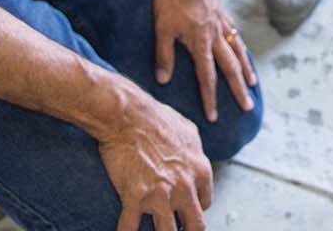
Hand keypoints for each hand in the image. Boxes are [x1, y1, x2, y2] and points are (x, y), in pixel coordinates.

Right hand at [97, 86, 211, 230]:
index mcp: (200, 171)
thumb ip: (196, 151)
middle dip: (187, 230)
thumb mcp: (188, 130)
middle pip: (195, 226)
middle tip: (177, 228)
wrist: (127, 114)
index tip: (183, 209)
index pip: (205, 204)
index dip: (193, 208)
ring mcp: (160, 195)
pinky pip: (130, 229)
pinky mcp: (135, 197)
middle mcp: (184, 187)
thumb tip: (197, 160)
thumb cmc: (155, 118)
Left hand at [152, 0, 258, 122]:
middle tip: (247, 107)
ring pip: (237, 51)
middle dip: (237, 90)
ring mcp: (221, 24)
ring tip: (252, 83)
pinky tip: (242, 49)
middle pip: (230, 68)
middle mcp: (216, 36)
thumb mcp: (162, 28)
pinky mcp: (221, 13)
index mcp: (201, 43)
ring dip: (245, 69)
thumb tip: (163, 80)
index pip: (207, 77)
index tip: (213, 117)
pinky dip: (241, 46)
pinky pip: (235, 34)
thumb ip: (164, 55)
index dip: (209, 98)